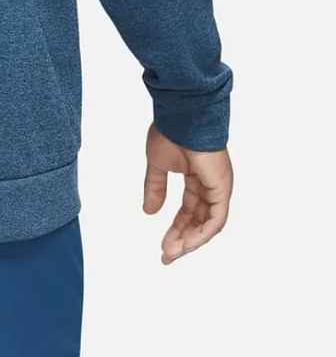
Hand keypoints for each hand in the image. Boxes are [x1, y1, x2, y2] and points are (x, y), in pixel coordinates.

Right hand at [142, 125, 232, 263]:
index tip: (163, 245)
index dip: (176, 228)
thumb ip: (155, 188)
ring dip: (190, 241)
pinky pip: (215, 219)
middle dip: (182, 239)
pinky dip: (202, 233)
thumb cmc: (170, 131)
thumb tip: (149, 212)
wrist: (181, 115)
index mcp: (197, 177)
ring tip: (171, 253)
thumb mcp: (157, 164)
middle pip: (198, 220)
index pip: (188, 210)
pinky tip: (186, 243)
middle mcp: (210, 185)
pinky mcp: (221, 188)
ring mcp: (218, 187)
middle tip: (166, 256)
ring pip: (208, 224)